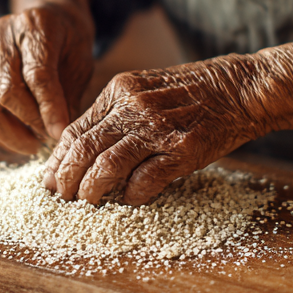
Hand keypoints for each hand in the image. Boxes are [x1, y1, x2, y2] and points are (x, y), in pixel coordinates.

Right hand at [0, 0, 95, 153]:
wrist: (50, 15)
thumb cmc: (70, 39)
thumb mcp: (81, 60)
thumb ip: (69, 94)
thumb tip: (57, 132)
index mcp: (36, 26)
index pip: (37, 75)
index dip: (49, 109)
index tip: (60, 134)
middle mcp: (4, 36)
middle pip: (6, 91)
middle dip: (30, 123)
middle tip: (50, 138)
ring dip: (9, 135)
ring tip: (33, 144)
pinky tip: (17, 137)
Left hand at [43, 54, 270, 205]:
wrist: (242, 89)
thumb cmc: (194, 93)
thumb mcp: (146, 89)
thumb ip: (117, 114)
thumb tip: (85, 150)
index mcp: (120, 91)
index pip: (74, 129)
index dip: (58, 160)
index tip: (51, 180)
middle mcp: (133, 107)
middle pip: (83, 150)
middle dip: (66, 180)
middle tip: (61, 199)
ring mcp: (158, 129)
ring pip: (107, 166)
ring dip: (92, 191)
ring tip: (86, 204)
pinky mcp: (182, 150)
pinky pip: (146, 180)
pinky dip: (133, 195)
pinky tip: (131, 199)